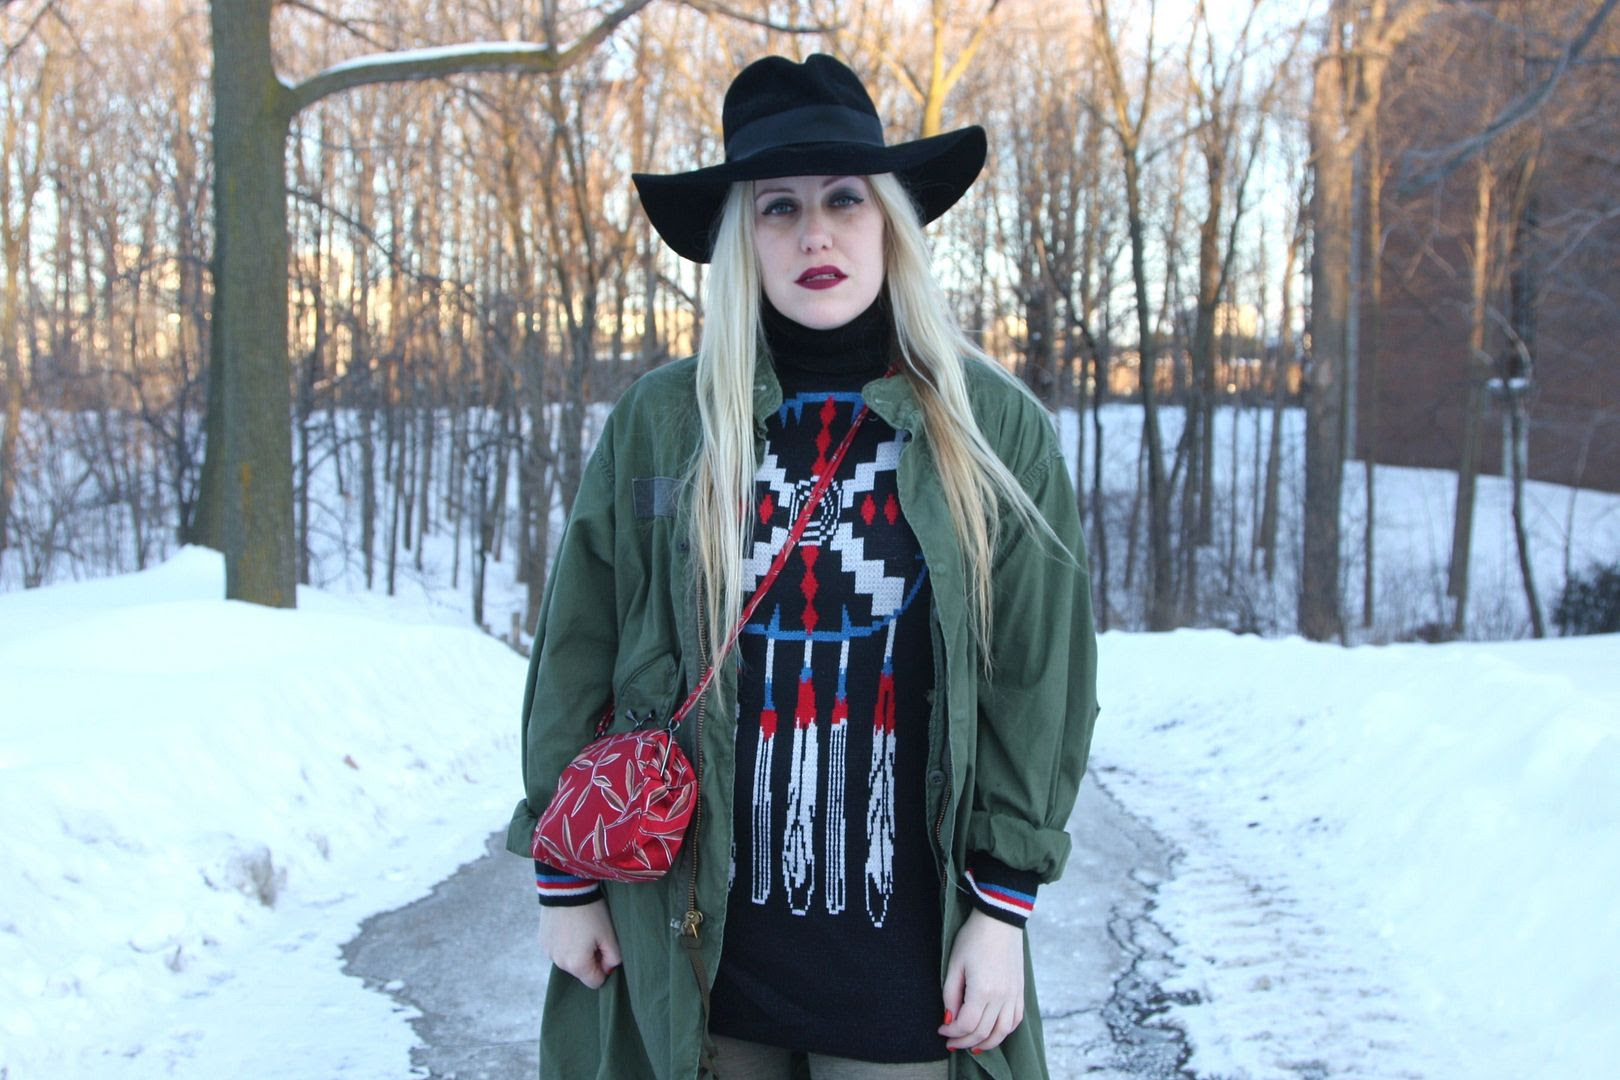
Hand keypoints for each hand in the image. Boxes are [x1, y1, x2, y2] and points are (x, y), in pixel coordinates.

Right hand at [538, 899, 620, 988]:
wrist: (566, 888)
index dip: (604, 968)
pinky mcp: (542, 942)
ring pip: (569, 961)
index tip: (604, 950)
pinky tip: (569, 926)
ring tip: (581, 929)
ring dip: (576, 952)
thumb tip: (608, 967)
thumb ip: (614, 958)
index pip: (595, 982)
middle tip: (594, 936)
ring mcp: (548, 952)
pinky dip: (565, 943)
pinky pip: (558, 950)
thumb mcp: (610, 935)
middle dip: (590, 959)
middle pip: (581, 972)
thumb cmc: (591, 912)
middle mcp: (559, 963)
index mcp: (577, 965)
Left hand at [939, 909, 1024, 1053]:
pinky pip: (1015, 1020)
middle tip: (951, 1043)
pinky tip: (992, 1032)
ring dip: (986, 1043)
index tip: (941, 1030)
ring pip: (1002, 1032)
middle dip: (964, 1041)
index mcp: (983, 990)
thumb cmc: (973, 938)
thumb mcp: (954, 964)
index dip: (952, 1032)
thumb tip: (949, 1019)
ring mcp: (1014, 994)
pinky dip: (1004, 1031)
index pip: (967, 1025)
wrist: (1000, 919)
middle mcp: (1002, 996)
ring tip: (971, 1045)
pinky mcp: (1020, 990)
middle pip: (983, 1032)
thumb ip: (950, 994)